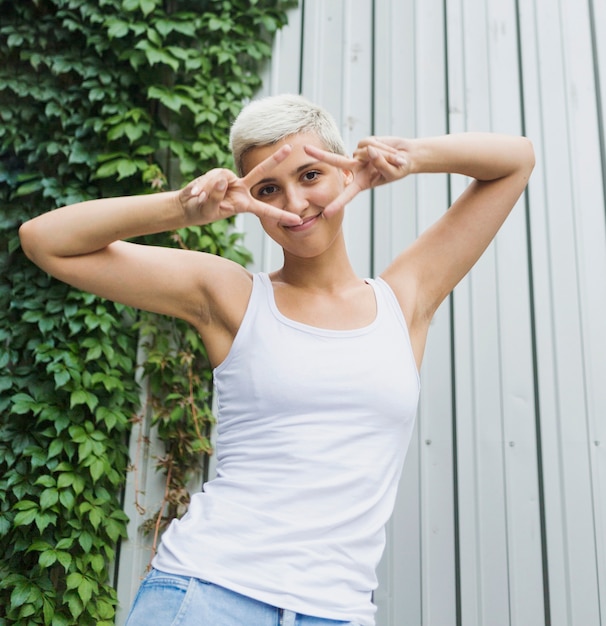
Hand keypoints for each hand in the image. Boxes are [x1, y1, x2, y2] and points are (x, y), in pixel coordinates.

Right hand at [179, 145, 302, 226]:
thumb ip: (214, 196)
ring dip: (207, 192)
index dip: (281, 215)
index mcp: (244, 204)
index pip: (265, 209)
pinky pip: (211, 177)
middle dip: (274, 160)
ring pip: (221, 179)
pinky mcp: (218, 173)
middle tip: (290, 149)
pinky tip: (195, 193)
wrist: (188, 205)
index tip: (298, 220)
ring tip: (199, 199)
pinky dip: (201, 187)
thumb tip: (222, 180)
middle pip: (260, 172)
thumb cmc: (201, 211)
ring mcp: (230, 179)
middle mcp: (241, 189)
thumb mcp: (207, 209)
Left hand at [304, 137, 411, 215]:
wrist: (407, 155)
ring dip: (383, 155)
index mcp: (361, 183)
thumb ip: (381, 163)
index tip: (326, 214)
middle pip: (336, 161)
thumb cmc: (401, 168)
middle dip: (320, 155)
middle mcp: (356, 168)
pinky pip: (370, 143)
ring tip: (396, 158)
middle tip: (305, 149)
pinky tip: (389, 150)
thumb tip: (369, 150)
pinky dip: (383, 147)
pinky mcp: (364, 143)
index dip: (337, 204)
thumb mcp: (394, 171)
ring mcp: (359, 155)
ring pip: (365, 151)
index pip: (347, 194)